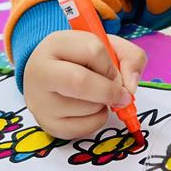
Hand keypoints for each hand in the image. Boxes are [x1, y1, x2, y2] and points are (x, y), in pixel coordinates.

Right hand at [22, 30, 146, 139]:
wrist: (48, 77)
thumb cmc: (80, 60)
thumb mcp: (107, 46)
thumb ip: (130, 57)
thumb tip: (131, 86)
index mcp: (55, 43)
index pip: (93, 50)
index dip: (111, 65)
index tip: (113, 71)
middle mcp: (40, 71)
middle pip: (81, 82)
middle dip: (110, 90)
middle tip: (121, 94)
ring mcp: (41, 101)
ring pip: (87, 108)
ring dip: (103, 104)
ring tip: (94, 96)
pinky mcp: (48, 124)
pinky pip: (85, 128)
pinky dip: (97, 120)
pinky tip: (89, 110)